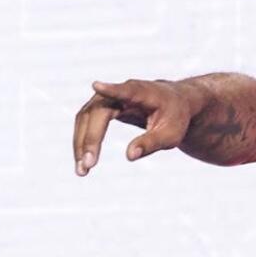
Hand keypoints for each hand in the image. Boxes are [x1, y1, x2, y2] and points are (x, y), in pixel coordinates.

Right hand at [73, 78, 193, 175]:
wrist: (173, 103)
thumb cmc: (175, 118)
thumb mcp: (171, 135)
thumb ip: (151, 143)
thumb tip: (129, 156)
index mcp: (142, 93)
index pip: (124, 91)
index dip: (110, 89)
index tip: (97, 86)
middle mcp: (120, 91)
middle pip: (97, 112)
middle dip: (90, 139)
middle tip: (87, 165)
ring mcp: (107, 97)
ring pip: (86, 118)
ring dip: (81, 144)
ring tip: (82, 170)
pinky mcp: (102, 107)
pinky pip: (86, 123)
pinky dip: (83, 142)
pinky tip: (83, 162)